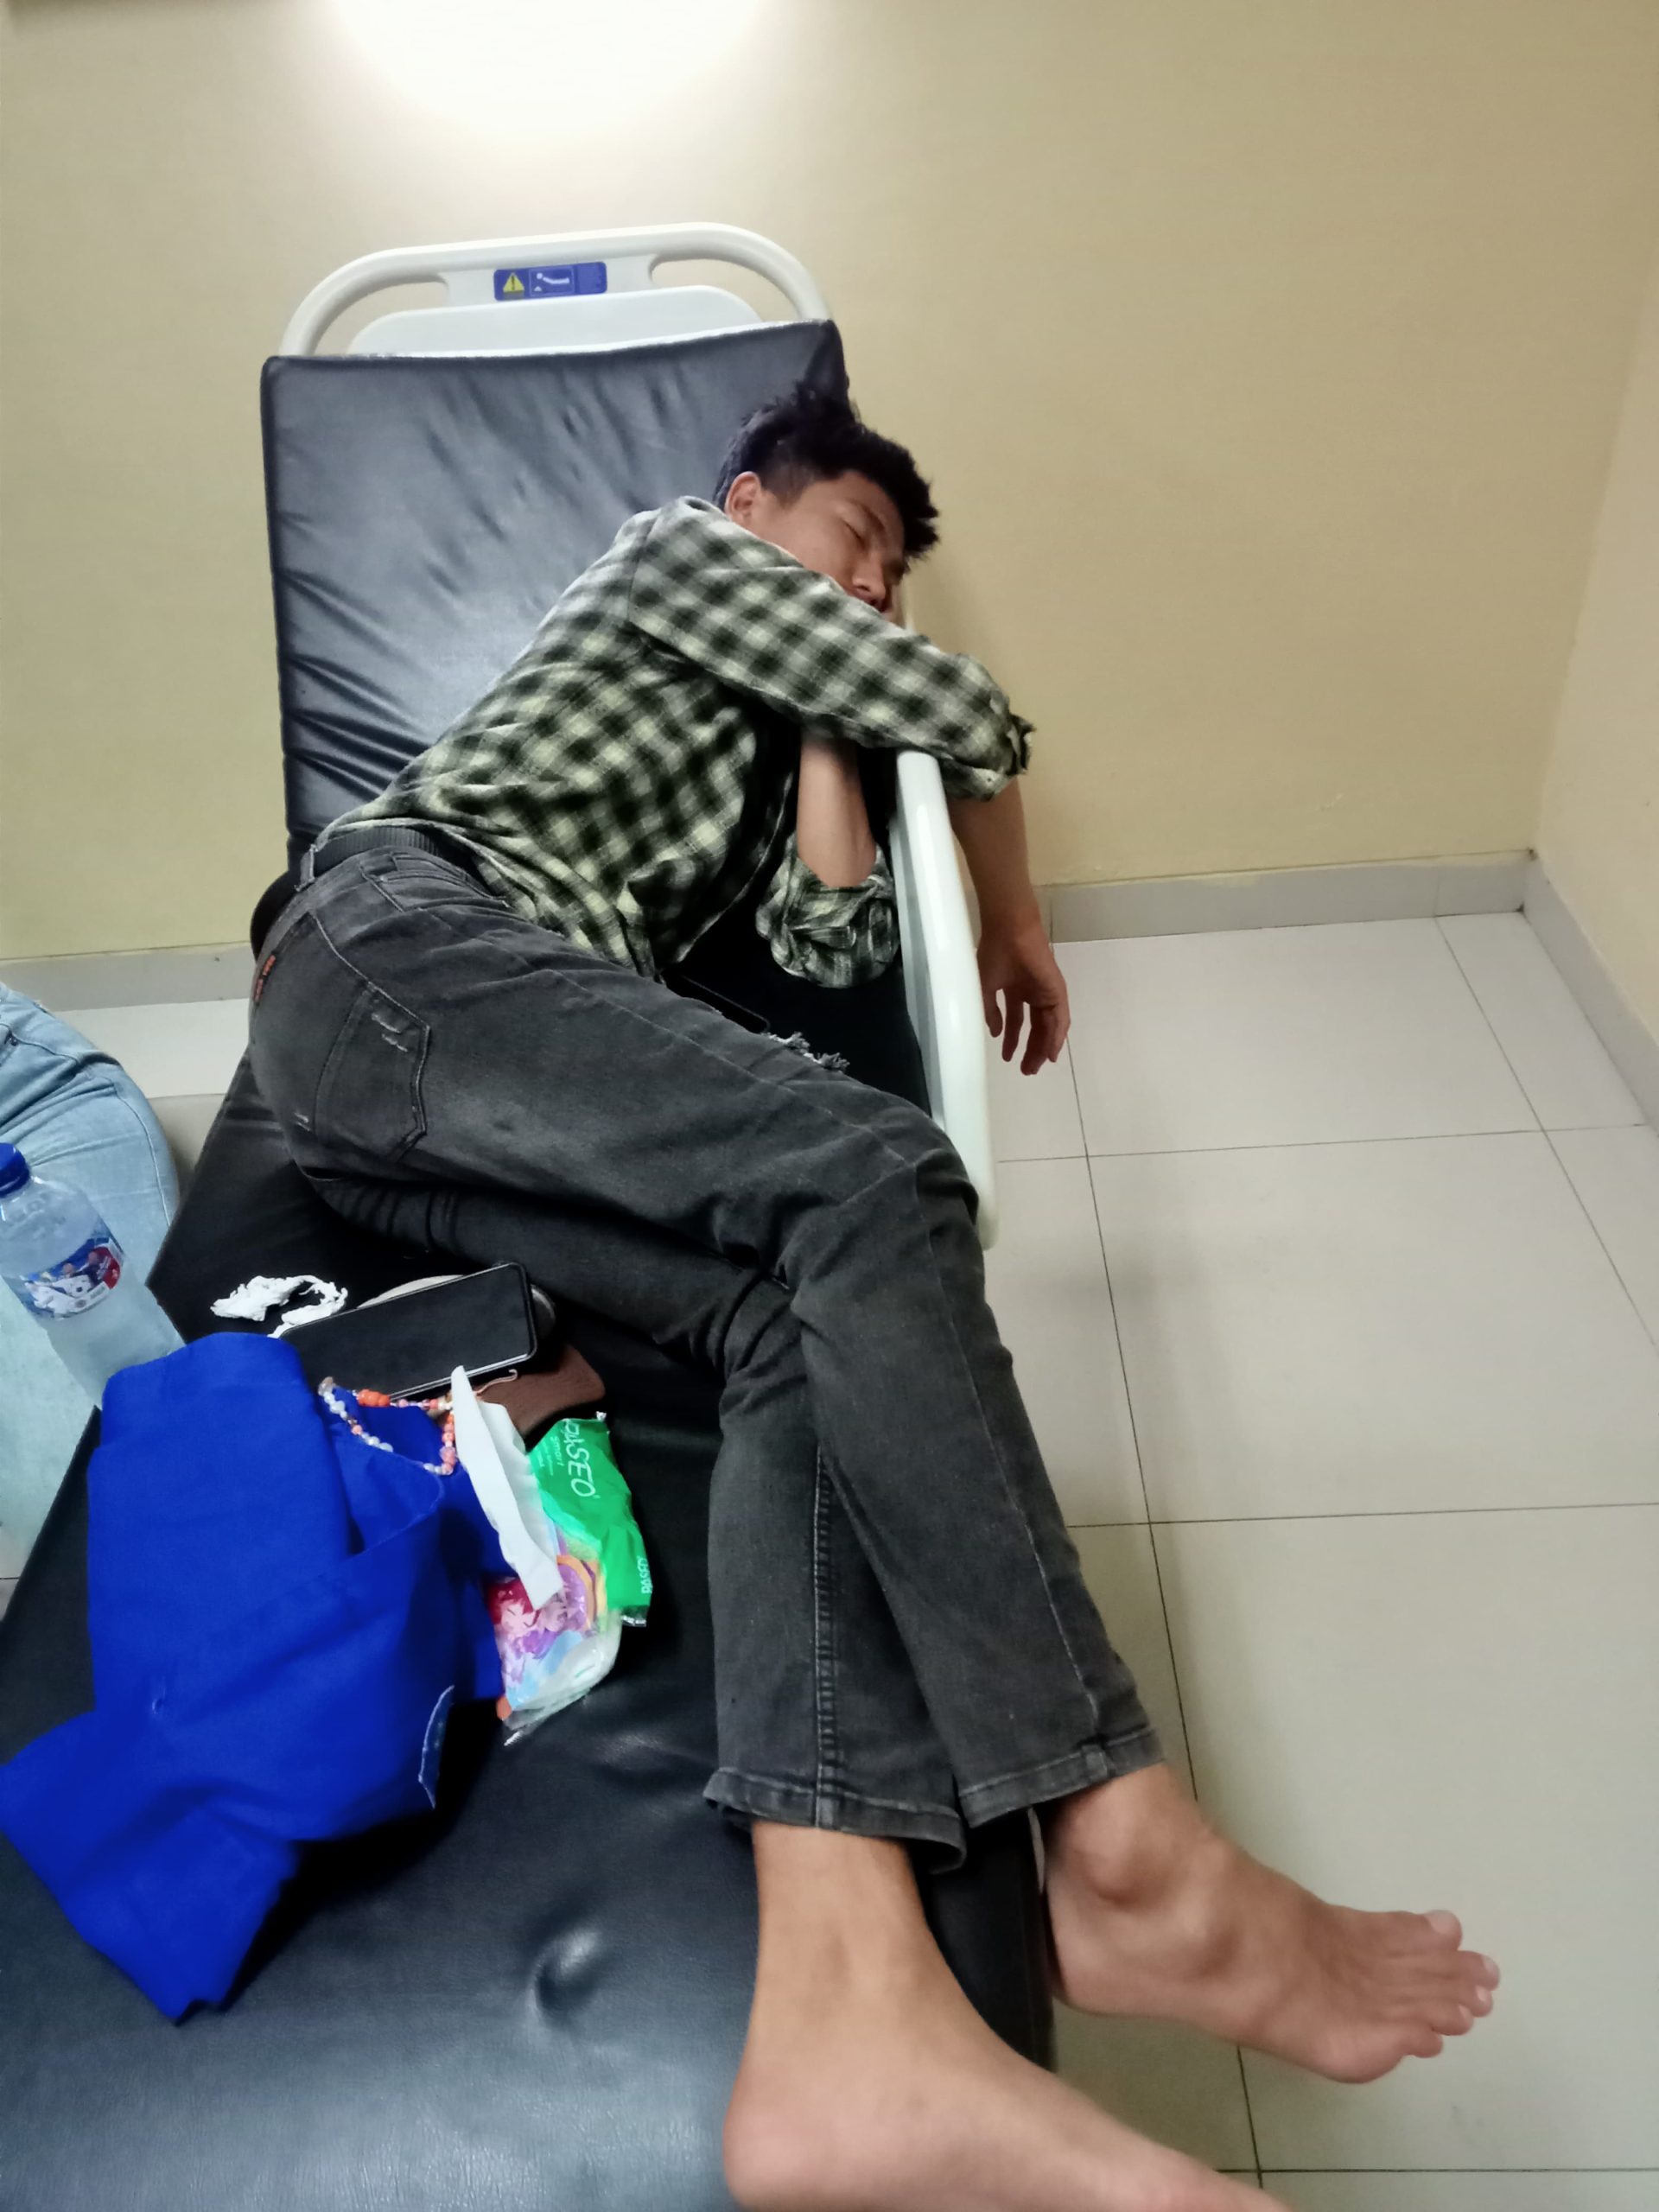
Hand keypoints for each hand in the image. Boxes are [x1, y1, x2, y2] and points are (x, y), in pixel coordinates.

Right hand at [977, 907, 1069, 1071]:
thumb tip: (994, 1031)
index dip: (1013, 1040)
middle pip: (1034, 1027)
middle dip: (1029, 1049)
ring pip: (1048, 1026)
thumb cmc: (994, 953)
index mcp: (1015, 988)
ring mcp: (1046, 991)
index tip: (1007, 1058)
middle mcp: (1032, 992)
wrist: (1009, 930)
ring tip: (1035, 1067)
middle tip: (1025, 1071)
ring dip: (1043, 1048)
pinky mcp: (1056, 990)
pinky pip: (1059, 1019)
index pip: (1017, 1021)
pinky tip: (1051, 1053)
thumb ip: (990, 1010)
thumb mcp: (985, 987)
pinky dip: (1056, 1037)